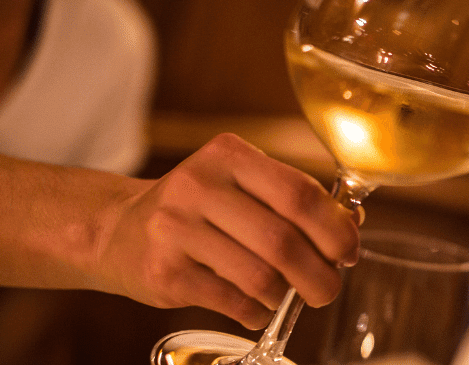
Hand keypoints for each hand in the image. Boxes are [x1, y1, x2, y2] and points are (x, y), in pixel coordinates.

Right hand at [91, 133, 359, 328]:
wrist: (116, 228)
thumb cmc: (197, 208)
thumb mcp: (240, 185)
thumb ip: (293, 199)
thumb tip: (353, 222)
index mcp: (229, 156)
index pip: (299, 193)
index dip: (334, 229)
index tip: (349, 251)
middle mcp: (199, 185)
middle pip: (283, 240)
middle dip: (319, 273)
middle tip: (328, 289)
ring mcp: (176, 228)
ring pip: (259, 275)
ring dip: (285, 295)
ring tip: (285, 296)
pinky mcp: (163, 271)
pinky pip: (231, 300)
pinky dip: (256, 311)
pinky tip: (257, 308)